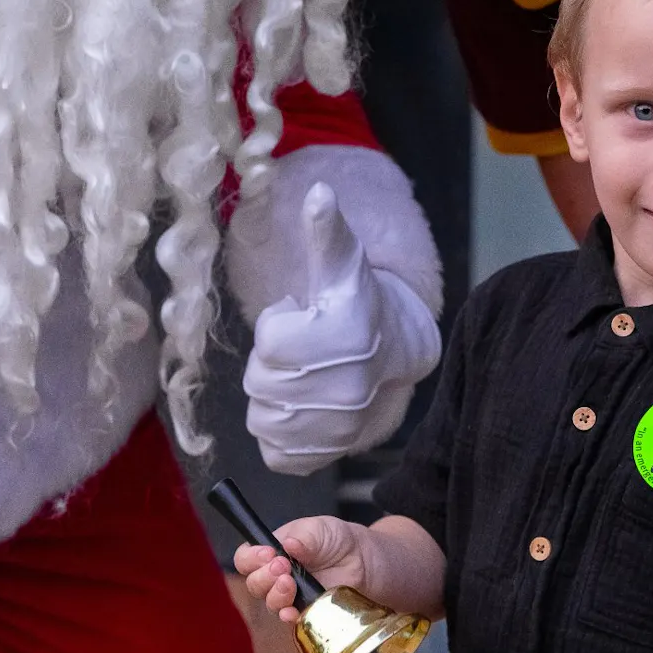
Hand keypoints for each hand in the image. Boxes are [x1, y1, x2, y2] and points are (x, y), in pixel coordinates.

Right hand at [234, 514, 371, 623]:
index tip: (267, 554)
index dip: (251, 558)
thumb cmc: (336, 540)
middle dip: (264, 576)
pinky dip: (288, 616)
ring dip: (276, 595)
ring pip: (270, 603)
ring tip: (290, 583)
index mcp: (271, 551)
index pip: (245, 558)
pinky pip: (290, 620)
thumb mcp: (320, 529)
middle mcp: (275, 576)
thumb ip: (304, 537)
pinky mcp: (305, 612)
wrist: (365, 560)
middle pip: (254, 584)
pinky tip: (292, 611)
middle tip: (282, 566)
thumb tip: (289, 544)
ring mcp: (290, 597)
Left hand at [243, 183, 440, 476]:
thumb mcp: (341, 263)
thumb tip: (319, 193)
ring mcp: (339, 430)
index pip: (269, 341)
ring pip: (262, 419)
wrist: (392, 352)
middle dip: (272, 362)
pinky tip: (303, 408)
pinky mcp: (324, 459)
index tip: (303, 318)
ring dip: (273, 398)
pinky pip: (275, 454)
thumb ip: (327, 231)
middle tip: (302, 350)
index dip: (278, 325)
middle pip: (261, 383)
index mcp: (348, 336)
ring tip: (302, 378)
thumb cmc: (355, 303)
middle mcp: (350, 390)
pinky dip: (279, 434)